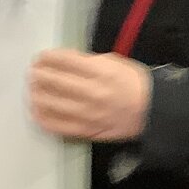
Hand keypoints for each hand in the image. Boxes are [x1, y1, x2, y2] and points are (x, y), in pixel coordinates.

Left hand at [30, 49, 151, 140]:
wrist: (154, 111)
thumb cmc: (136, 83)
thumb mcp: (118, 63)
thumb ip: (92, 62)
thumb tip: (67, 62)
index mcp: (102, 72)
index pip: (66, 61)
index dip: (49, 57)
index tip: (42, 57)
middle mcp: (92, 92)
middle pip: (54, 81)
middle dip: (39, 74)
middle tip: (34, 71)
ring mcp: (87, 114)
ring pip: (51, 103)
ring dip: (37, 93)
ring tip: (34, 89)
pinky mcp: (86, 130)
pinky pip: (57, 125)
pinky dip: (42, 117)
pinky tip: (38, 109)